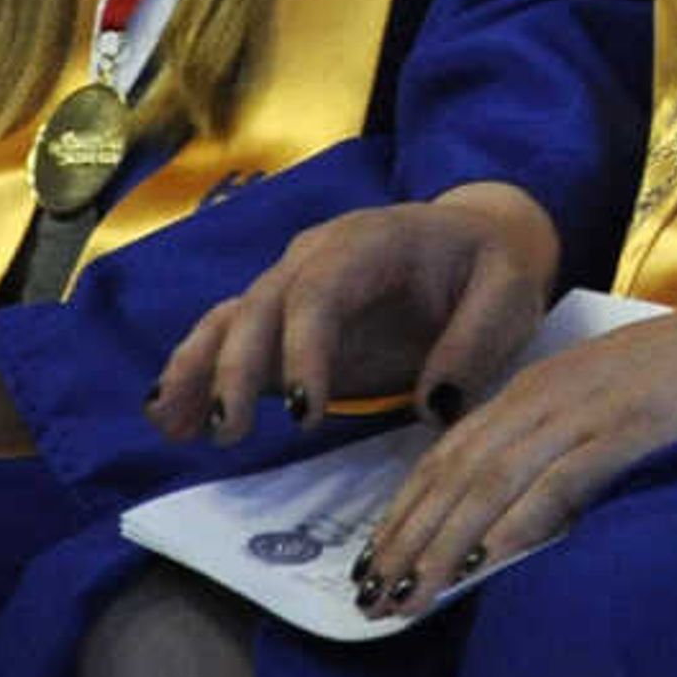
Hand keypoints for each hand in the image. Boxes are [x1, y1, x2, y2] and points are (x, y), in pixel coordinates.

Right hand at [145, 181, 557, 447]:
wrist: (477, 247)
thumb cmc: (492, 271)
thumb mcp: (508, 295)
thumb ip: (475, 344)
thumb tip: (433, 405)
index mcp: (372, 242)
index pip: (322, 290)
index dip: (302, 348)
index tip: (302, 414)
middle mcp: (318, 257)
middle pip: (261, 305)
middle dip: (236, 368)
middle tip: (229, 433)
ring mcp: (294, 289)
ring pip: (230, 319)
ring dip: (197, 371)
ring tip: (172, 426)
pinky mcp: (284, 326)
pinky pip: (227, 340)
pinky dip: (193, 375)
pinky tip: (168, 418)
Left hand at [345, 297, 676, 615]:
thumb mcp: (613, 399)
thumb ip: (566, 441)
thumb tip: (522, 506)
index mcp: (542, 386)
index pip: (452, 452)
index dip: (407, 508)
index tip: (374, 558)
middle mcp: (551, 395)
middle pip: (458, 472)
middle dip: (409, 536)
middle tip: (371, 593)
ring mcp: (588, 412)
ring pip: (493, 482)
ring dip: (445, 543)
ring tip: (410, 593)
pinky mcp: (630, 432)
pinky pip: (560, 483)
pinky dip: (517, 524)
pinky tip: (486, 562)